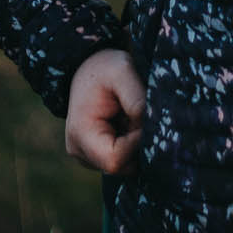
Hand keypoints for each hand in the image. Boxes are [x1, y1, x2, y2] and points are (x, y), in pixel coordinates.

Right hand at [64, 49, 145, 173]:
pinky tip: (129, 122)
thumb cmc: (104, 67)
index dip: (137, 143)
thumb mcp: (122, 71)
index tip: (147, 118)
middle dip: (139, 144)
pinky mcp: (98, 155)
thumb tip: (153, 125)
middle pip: (121, 166)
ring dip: (137, 144)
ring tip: (132, 115)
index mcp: (80, 134)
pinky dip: (133, 143)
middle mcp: (80, 151)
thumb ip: (137, 99)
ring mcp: (87, 156)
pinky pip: (124, 158)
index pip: (115, 159)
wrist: (89, 66)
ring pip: (125, 164)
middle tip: (141, 115)